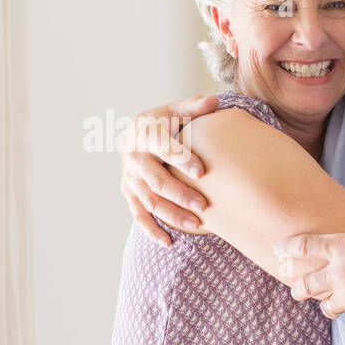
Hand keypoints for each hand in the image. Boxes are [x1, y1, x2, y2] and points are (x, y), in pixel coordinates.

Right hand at [119, 93, 218, 246]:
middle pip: (155, 181)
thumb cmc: (163, 123)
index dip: (181, 160)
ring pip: (149, 201)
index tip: (202, 172)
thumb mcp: (175, 111)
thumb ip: (194, 107)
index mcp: (144, 133)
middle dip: (179, 194)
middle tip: (204, 206)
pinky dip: (151, 230)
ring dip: (171, 215)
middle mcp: (133, 157)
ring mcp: (130, 178)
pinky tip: (169, 243)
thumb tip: (215, 101)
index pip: (162, 148)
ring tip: (196, 224)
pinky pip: (138, 215)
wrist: (135, 134)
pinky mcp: (129, 193)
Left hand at [276, 199, 344, 328]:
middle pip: (306, 284)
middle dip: (297, 288)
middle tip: (295, 290)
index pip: (305, 246)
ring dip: (327, 304)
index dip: (288, 248)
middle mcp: (340, 274)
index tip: (279, 251)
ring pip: (327, 306)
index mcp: (343, 248)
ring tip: (328, 304)